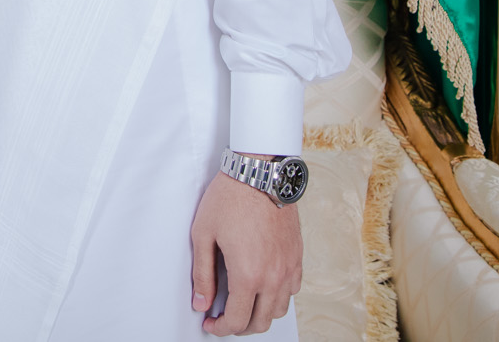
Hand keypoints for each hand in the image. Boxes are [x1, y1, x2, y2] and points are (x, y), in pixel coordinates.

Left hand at [190, 166, 301, 335]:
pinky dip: (278, 297)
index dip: (221, 328)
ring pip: (279, 310)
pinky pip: (292, 290)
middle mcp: (273, 277)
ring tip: (243, 305)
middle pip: (261, 322)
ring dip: (261, 314)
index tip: (210, 323)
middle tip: (224, 318)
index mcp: (248, 274)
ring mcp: (289, 267)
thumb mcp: (204, 235)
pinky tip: (263, 287)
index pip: (237, 320)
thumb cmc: (230, 198)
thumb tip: (202, 303)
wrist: (260, 172)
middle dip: (240, 327)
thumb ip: (203, 275)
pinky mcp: (297, 256)